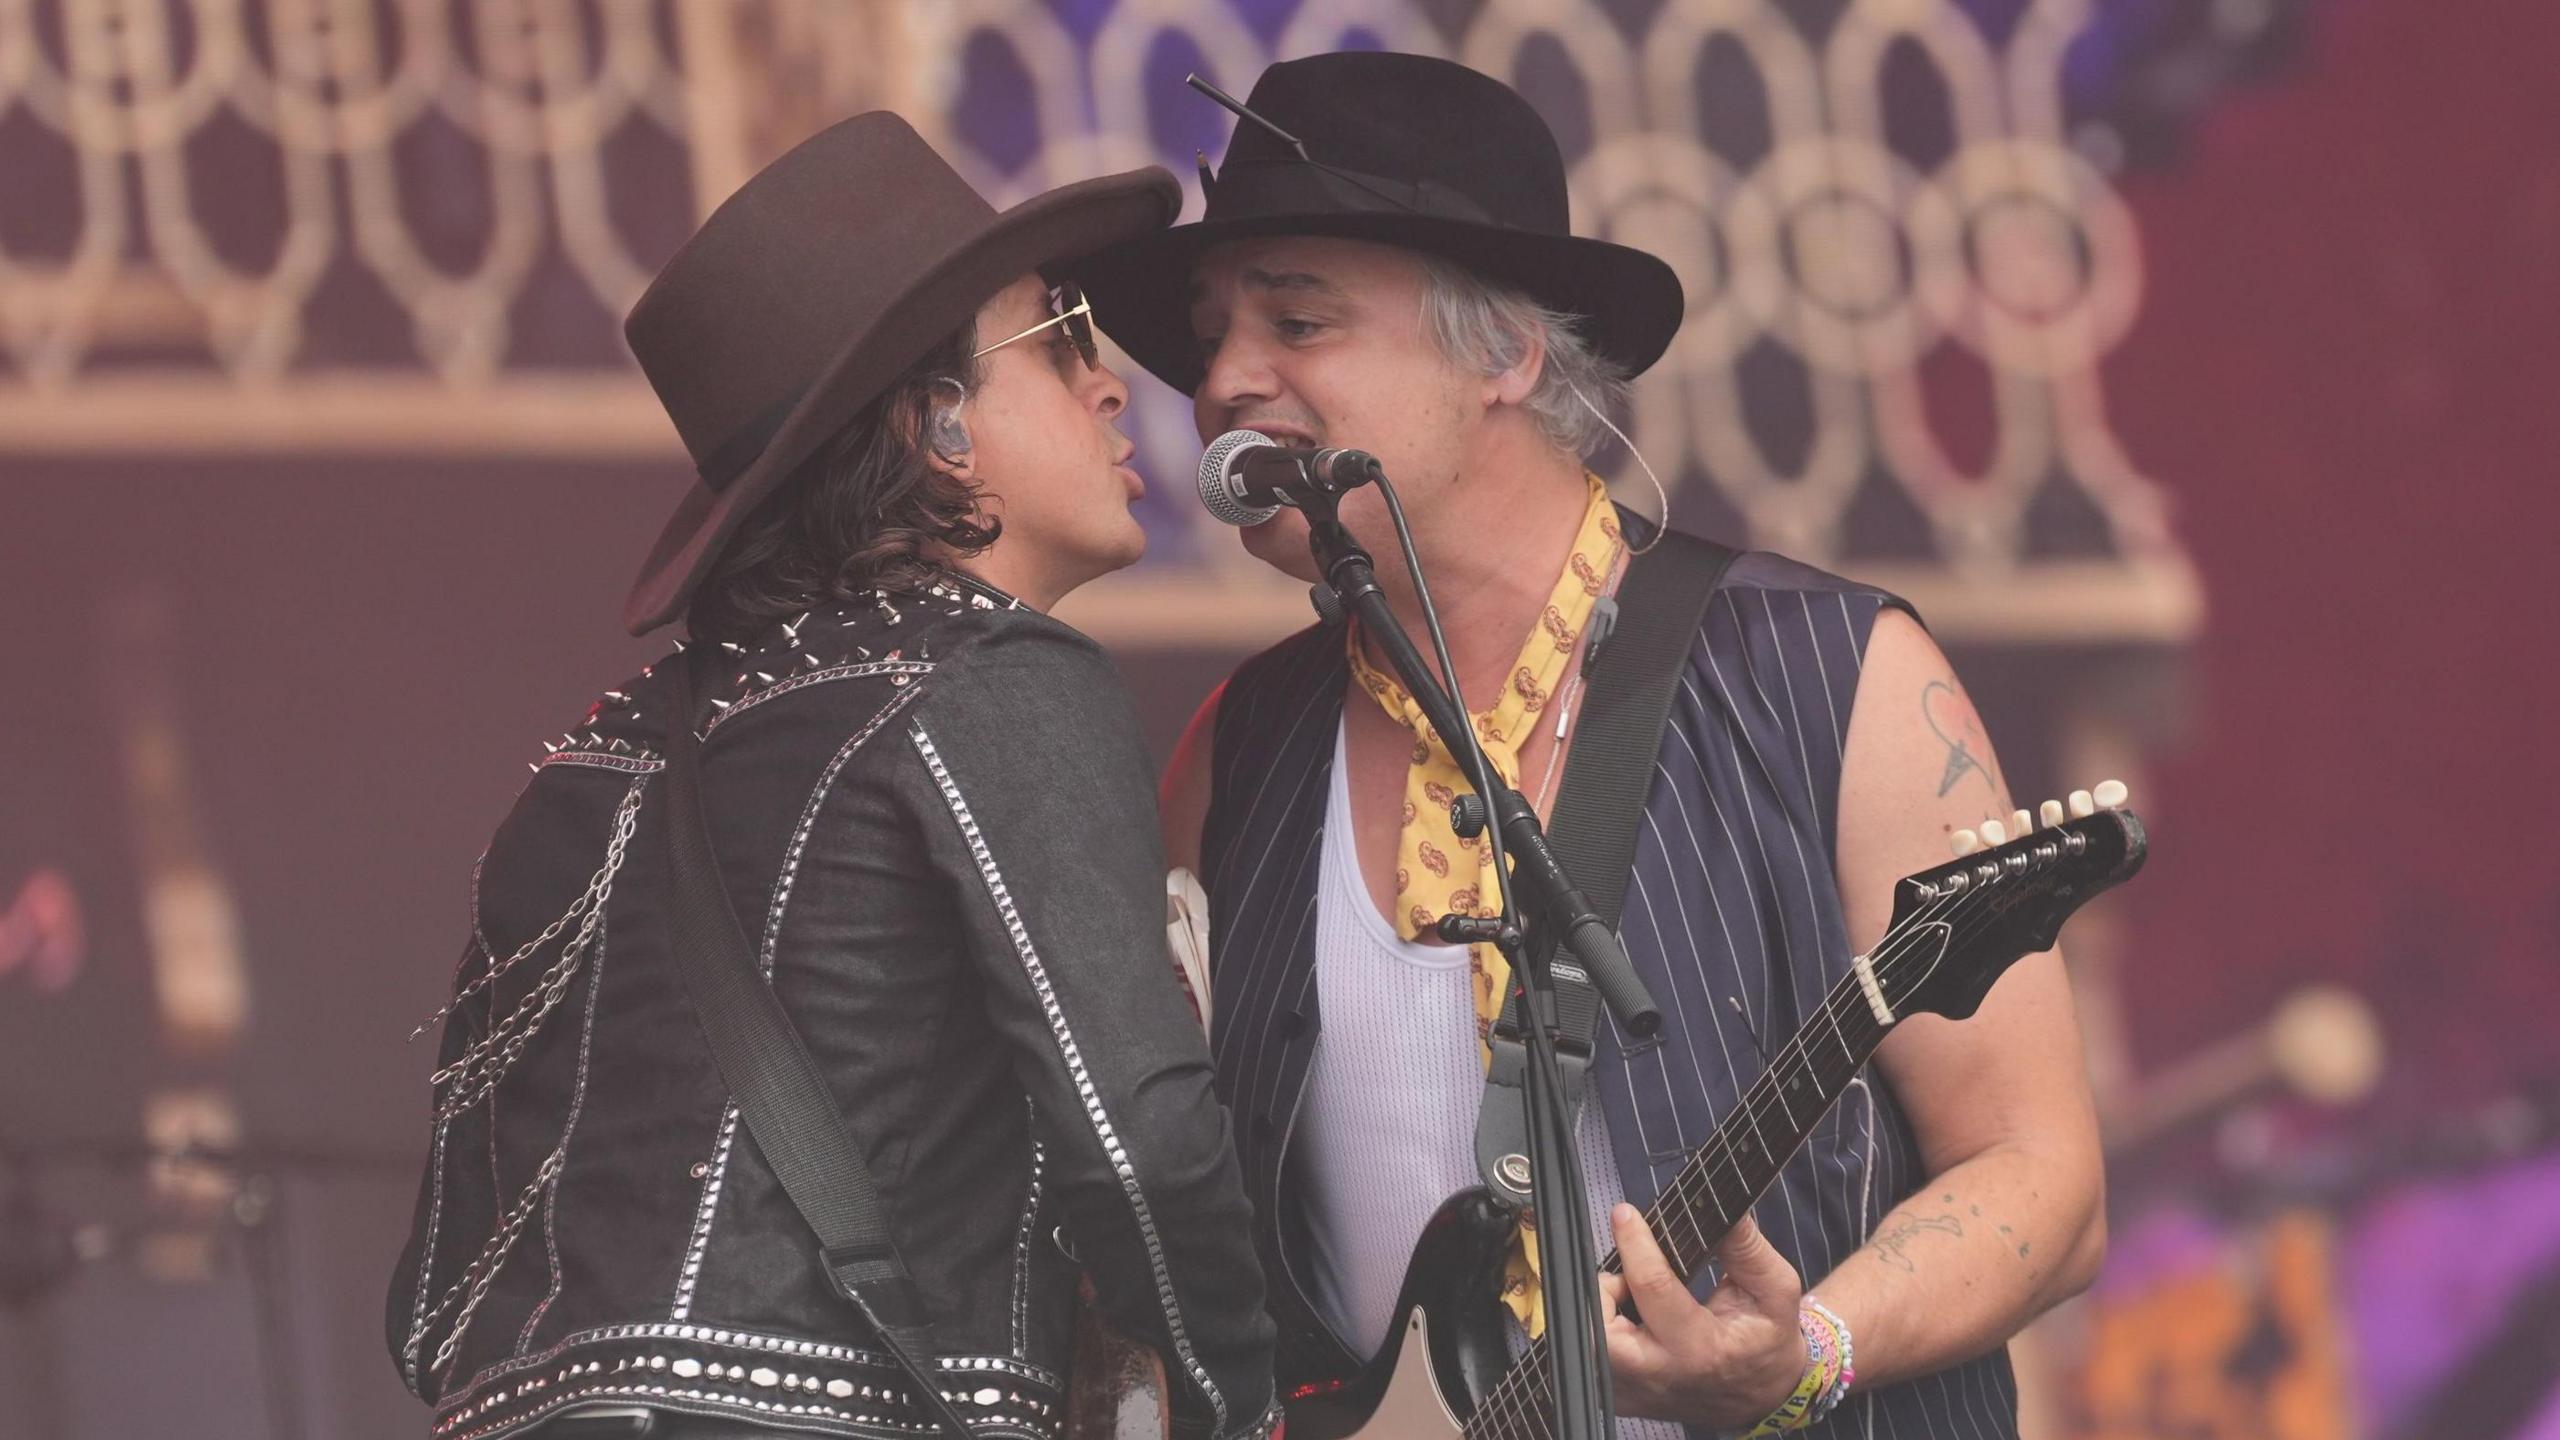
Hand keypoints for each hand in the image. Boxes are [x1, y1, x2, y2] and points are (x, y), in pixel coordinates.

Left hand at [1598, 1204, 1807, 1427]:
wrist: (1763, 1395)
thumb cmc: (1767, 1338)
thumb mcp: (1775, 1290)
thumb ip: (1747, 1249)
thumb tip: (1723, 1208)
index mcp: (1701, 1348)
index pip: (1653, 1288)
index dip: (1635, 1244)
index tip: (1625, 1214)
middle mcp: (1663, 1375)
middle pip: (1600, 1337)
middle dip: (1601, 1294)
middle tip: (1622, 1278)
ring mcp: (1639, 1393)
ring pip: (1589, 1352)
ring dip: (1597, 1314)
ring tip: (1626, 1299)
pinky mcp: (1626, 1400)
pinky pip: (1592, 1365)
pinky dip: (1599, 1336)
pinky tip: (1624, 1322)